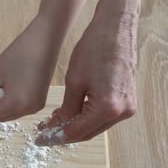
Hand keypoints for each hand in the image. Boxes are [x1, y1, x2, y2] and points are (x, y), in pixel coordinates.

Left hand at [0, 16, 62, 121]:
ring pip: (13, 114)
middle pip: (3, 118)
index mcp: (16, 103)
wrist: (44, 42)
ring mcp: (36, 107)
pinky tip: (9, 91)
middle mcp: (28, 110)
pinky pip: (22, 109)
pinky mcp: (41, 101)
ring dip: (2, 108)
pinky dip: (12, 105)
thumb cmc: (18, 54)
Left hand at [36, 18, 137, 145]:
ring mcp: (128, 108)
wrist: (116, 29)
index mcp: (108, 108)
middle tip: (45, 131)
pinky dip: (88, 118)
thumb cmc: (95, 49)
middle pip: (88, 133)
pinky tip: (72, 113)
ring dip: (76, 127)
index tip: (40, 138)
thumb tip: (56, 127)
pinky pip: (104, 117)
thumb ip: (66, 109)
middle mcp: (121, 112)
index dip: (56, 136)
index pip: (77, 132)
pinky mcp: (128, 102)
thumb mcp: (74, 81)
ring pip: (95, 127)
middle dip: (65, 133)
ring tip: (55, 120)